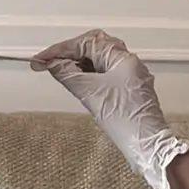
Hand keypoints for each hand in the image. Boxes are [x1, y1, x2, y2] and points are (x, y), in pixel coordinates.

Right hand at [33, 29, 188, 188]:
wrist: (146, 144)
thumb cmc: (123, 120)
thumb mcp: (90, 94)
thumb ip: (68, 75)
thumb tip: (51, 64)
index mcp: (123, 59)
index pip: (87, 43)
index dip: (61, 49)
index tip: (41, 58)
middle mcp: (129, 62)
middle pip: (95, 46)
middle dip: (71, 52)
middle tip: (51, 62)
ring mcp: (131, 75)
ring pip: (101, 59)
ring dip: (80, 62)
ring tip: (61, 71)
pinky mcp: (129, 88)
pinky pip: (106, 72)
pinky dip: (90, 73)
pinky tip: (78, 80)